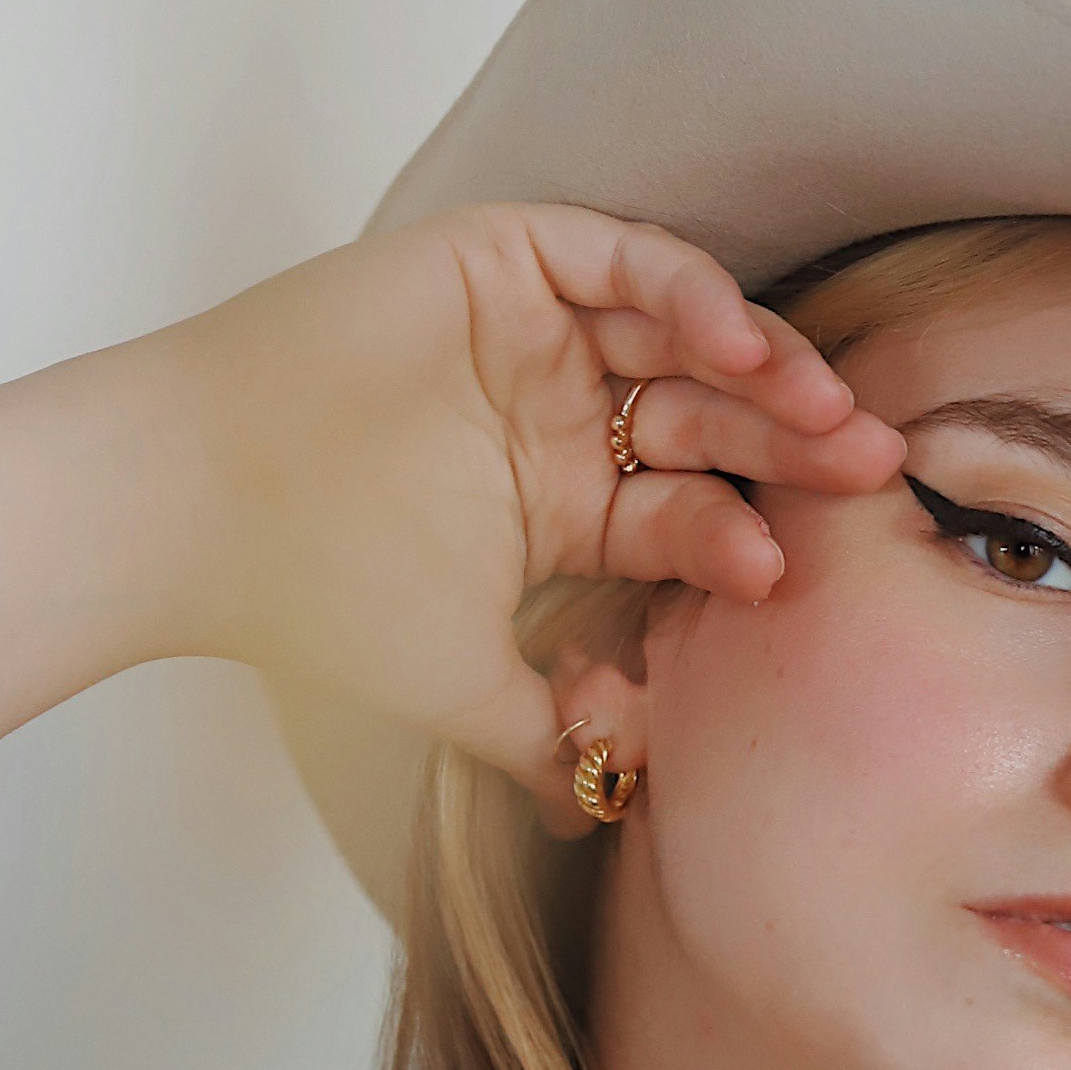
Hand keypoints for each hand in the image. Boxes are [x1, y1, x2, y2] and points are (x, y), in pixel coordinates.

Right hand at [168, 206, 902, 808]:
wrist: (197, 511)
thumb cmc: (308, 595)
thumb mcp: (462, 687)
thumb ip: (546, 737)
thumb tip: (605, 811)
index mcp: (565, 506)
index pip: (691, 515)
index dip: (742, 542)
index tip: (780, 579)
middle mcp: (563, 415)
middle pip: (714, 422)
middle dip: (796, 446)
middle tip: (873, 468)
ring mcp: (537, 333)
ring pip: (688, 335)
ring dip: (766, 368)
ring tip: (824, 411)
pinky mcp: (503, 260)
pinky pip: (625, 258)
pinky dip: (691, 291)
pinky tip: (739, 343)